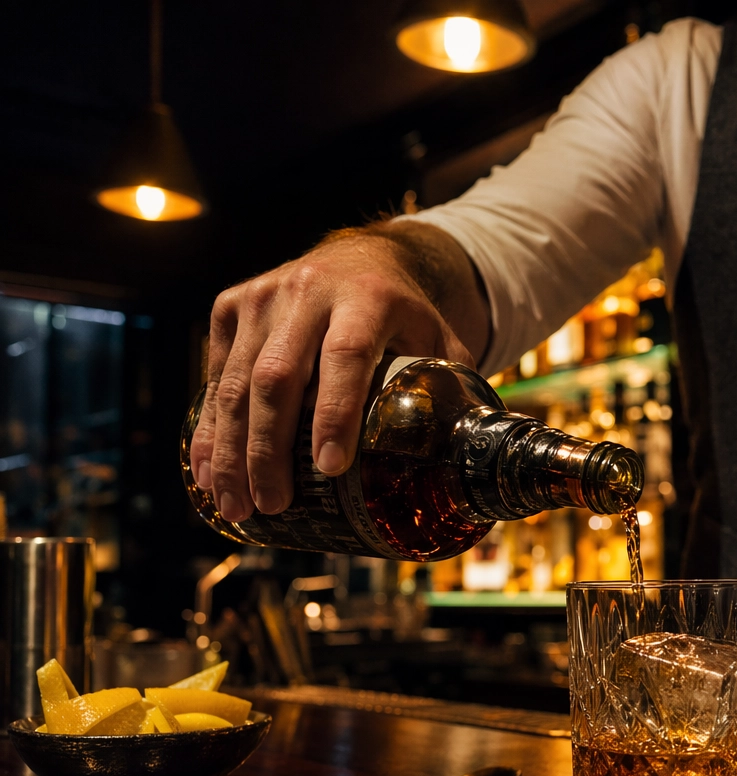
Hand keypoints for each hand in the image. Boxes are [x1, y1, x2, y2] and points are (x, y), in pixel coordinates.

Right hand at [189, 232, 472, 521]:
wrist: (362, 257)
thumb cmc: (405, 314)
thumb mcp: (438, 338)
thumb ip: (454, 389)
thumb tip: (475, 458)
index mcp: (368, 297)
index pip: (346, 357)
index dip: (335, 413)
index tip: (330, 468)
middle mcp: (307, 291)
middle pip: (277, 377)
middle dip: (270, 449)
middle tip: (275, 504)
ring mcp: (262, 297)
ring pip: (237, 382)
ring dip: (232, 451)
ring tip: (239, 506)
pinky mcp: (230, 308)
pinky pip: (215, 377)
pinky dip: (211, 430)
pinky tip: (212, 475)